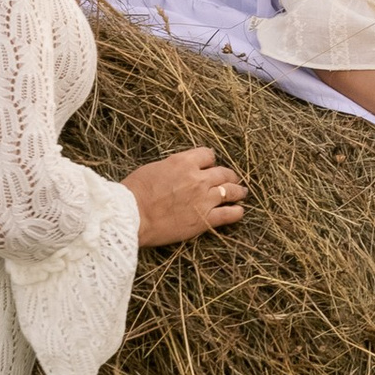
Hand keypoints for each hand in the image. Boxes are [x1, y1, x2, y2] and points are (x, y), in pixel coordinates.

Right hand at [128, 147, 244, 243]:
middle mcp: (198, 178)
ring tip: (241, 193)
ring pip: (231, 191)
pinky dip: (236, 212)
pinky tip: (238, 211)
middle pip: (223, 172)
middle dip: (228, 175)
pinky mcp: (206, 219)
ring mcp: (204, 198)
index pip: (208, 155)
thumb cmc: (135, 192)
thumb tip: (177, 171)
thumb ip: (171, 168)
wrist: (133, 215)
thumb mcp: (153, 169)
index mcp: (183, 162)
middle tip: (230, 179)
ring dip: (238, 191)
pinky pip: (229, 214)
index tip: (209, 166)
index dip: (210, 161)